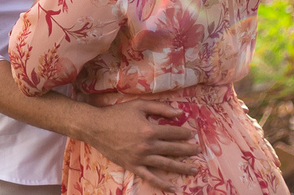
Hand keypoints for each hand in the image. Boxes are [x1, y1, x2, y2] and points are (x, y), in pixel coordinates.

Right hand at [79, 100, 199, 190]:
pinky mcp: (133, 166)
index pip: (174, 133)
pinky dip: (162, 184)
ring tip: (194, 169)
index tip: (192, 134)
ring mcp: (141, 158)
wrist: (95, 127)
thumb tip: (180, 113)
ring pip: (167, 164)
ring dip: (182, 168)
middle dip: (188, 150)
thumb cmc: (117, 114)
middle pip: (174, 149)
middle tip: (198, 151)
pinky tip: (172, 188)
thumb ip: (160, 108)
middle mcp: (148, 146)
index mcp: (150, 129)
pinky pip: (150, 177)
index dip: (185, 134)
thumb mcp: (138, 105)